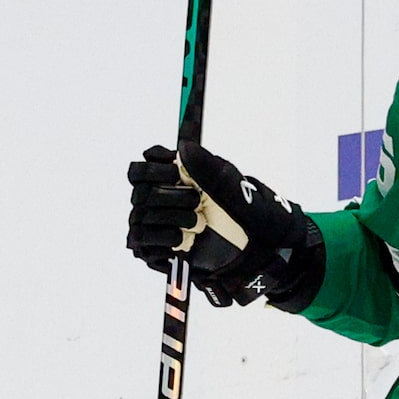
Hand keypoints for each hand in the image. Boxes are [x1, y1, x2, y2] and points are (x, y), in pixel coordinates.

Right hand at [124, 142, 323, 308]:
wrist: (259, 251)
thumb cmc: (248, 213)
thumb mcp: (233, 186)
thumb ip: (208, 166)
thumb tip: (183, 148)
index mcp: (176, 178)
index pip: (141, 169)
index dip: (154, 169)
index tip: (175, 173)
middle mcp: (162, 199)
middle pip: (140, 192)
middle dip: (169, 196)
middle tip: (196, 202)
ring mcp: (158, 225)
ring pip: (139, 216)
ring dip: (169, 218)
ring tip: (197, 224)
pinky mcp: (156, 250)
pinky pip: (140, 241)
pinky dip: (161, 239)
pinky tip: (183, 239)